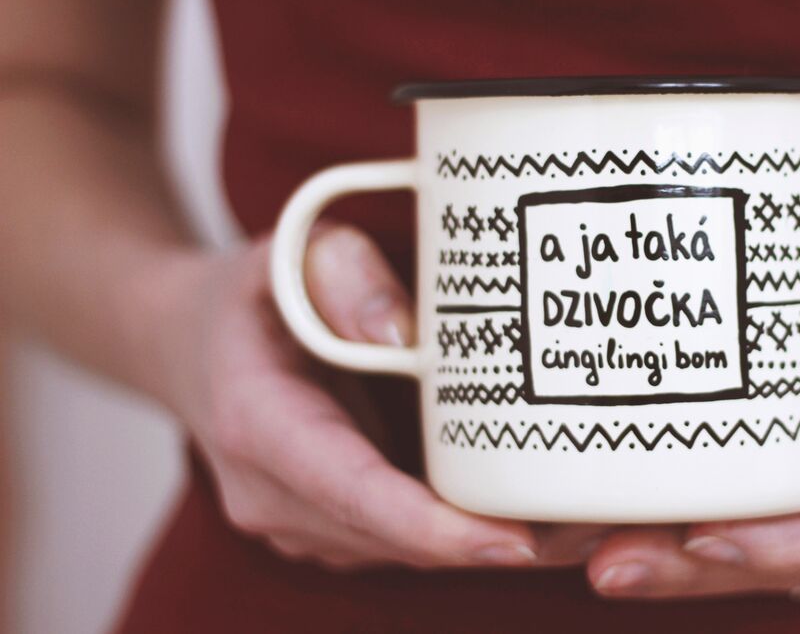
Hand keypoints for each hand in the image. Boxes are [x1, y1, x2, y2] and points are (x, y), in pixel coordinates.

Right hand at [160, 225, 602, 569]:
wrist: (192, 342)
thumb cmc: (256, 292)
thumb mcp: (293, 250)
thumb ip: (344, 272)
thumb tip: (404, 334)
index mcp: (258, 423)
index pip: (353, 493)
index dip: (437, 529)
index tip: (519, 544)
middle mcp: (270, 494)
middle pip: (397, 540)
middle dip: (497, 544)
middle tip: (604, 525)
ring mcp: (297, 522)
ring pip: (408, 554)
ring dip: (495, 546)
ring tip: (594, 520)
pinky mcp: (329, 529)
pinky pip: (407, 544)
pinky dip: (470, 536)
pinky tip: (542, 512)